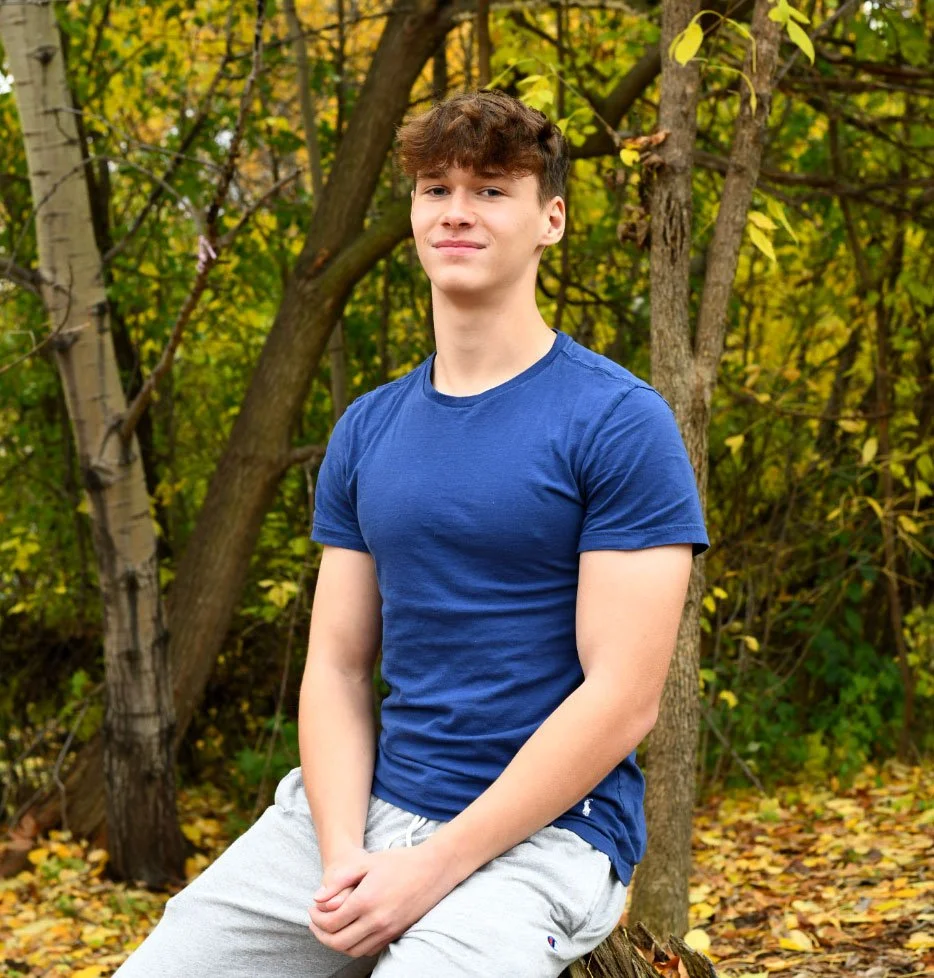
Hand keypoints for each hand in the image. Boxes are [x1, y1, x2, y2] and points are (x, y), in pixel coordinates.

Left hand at [308, 844, 454, 957]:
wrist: (433, 869)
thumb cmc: (399, 862)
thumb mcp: (366, 862)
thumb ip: (339, 879)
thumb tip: (317, 898)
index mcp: (366, 900)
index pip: (330, 923)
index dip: (315, 919)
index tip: (311, 910)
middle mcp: (376, 920)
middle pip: (338, 942)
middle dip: (321, 935)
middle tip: (315, 922)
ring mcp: (388, 930)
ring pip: (353, 950)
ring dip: (336, 943)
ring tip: (329, 929)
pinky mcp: (396, 933)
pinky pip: (369, 949)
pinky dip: (354, 946)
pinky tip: (350, 932)